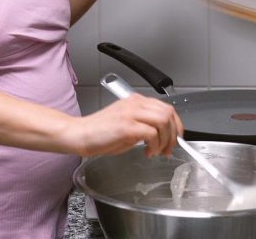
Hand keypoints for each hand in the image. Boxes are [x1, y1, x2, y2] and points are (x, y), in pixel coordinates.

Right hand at [65, 93, 182, 157]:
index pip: (167, 108)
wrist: (79, 134)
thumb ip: (145, 125)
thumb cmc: (100, 133)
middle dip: (173, 135)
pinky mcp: (126, 125)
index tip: (176, 138)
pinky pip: (151, 133)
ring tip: (157, 151)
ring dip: (165, 140)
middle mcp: (135, 103)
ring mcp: (131, 113)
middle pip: (168, 114)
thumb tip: (162, 136)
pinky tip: (147, 152)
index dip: (176, 125)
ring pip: (163, 121)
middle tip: (169, 149)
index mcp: (137, 101)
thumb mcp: (128, 124)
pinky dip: (154, 146)